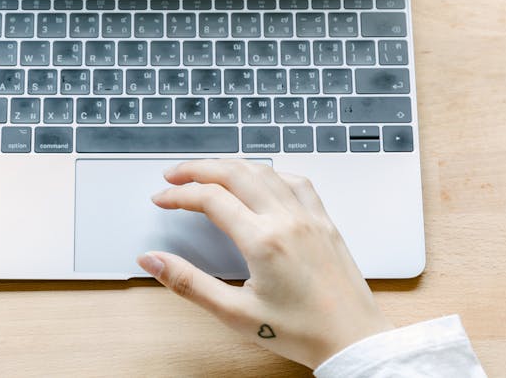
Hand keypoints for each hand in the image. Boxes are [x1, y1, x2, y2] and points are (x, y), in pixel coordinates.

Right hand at [137, 160, 391, 368]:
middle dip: (197, 168)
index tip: (160, 199)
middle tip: (173, 175)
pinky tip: (259, 179)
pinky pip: (295, 181)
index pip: (210, 199)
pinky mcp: (324, 220)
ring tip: (208, 172)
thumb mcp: (235, 313)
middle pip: (233, 173)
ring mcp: (309, 216)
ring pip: (264, 170)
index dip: (178, 195)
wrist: (352, 339)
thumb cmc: (301, 332)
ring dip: (230, 165)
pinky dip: (269, 172)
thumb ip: (189, 283)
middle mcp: (287, 220)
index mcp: (263, 241)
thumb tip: (153, 261)